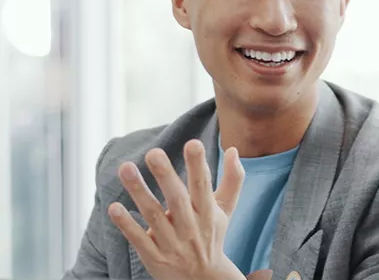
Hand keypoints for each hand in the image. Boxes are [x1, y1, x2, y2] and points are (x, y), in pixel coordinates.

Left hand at [108, 139, 245, 279]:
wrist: (204, 279)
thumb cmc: (212, 236)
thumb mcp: (226, 210)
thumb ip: (233, 180)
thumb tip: (233, 150)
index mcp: (207, 212)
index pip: (203, 185)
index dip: (198, 165)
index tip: (193, 143)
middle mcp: (190, 226)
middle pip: (177, 199)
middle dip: (165, 176)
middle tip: (154, 153)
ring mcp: (171, 243)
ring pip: (153, 215)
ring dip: (139, 192)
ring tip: (126, 168)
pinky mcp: (155, 258)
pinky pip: (138, 239)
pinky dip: (126, 225)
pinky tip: (114, 207)